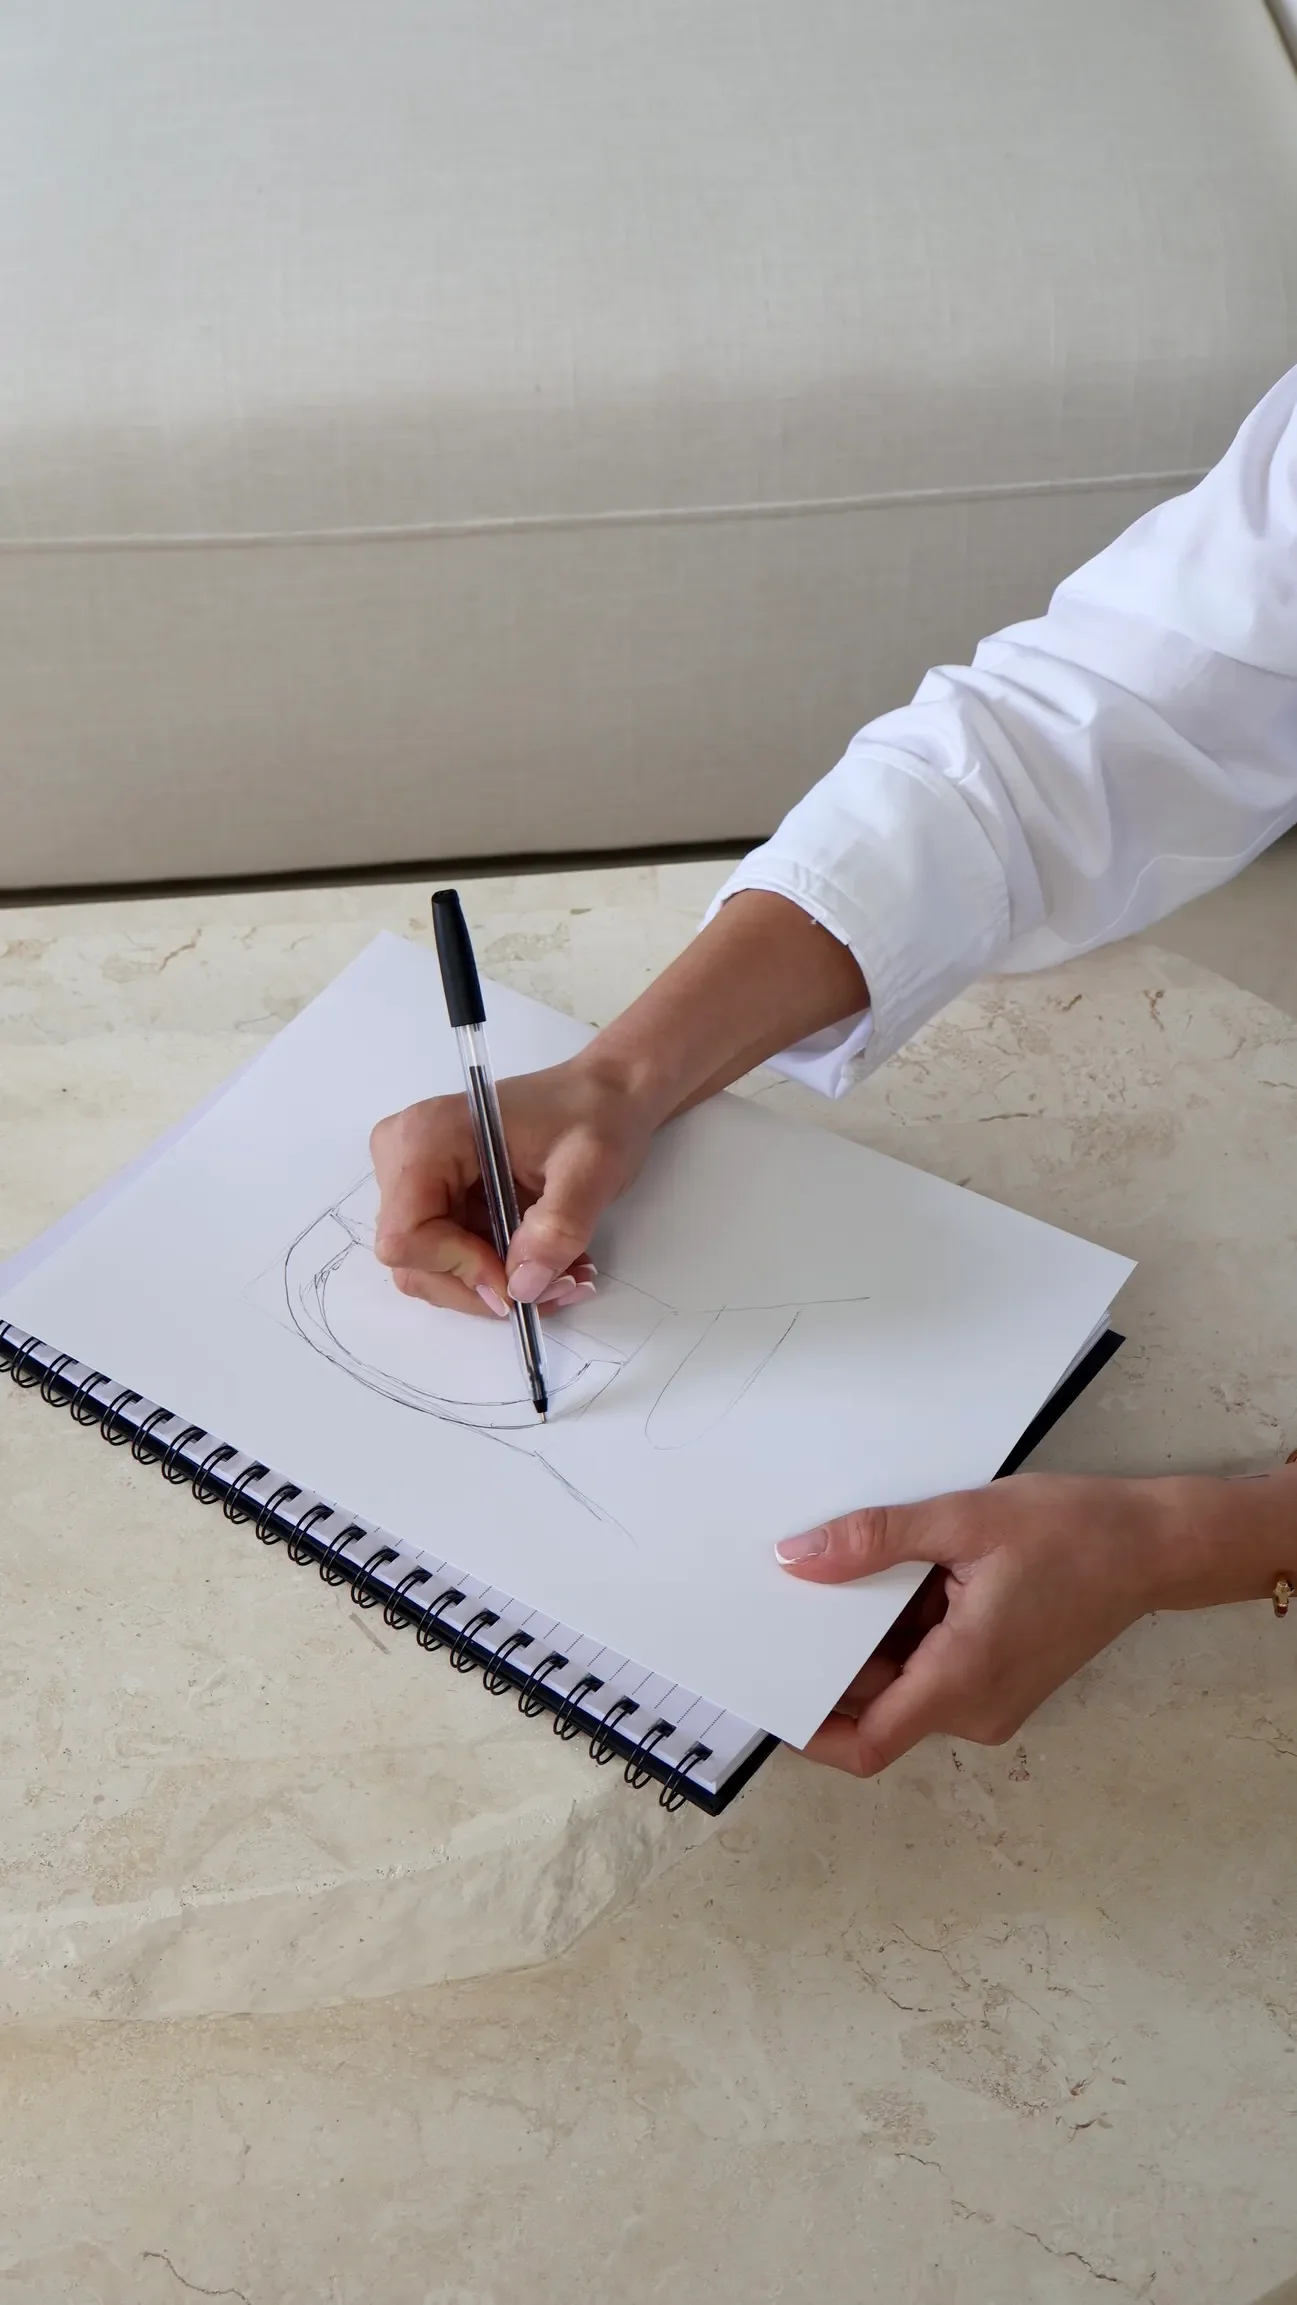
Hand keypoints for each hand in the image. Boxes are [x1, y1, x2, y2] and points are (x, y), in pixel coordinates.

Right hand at [371, 889, 867, 1323]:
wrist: (627, 1081)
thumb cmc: (607, 1104)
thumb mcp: (596, 1166)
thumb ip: (561, 1225)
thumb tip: (533, 1284)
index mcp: (424, 1134)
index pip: (403, 1236)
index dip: (459, 1274)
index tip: (521, 1286)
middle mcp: (408, 1151)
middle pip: (413, 1260)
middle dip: (485, 1283)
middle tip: (555, 1283)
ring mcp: (424, 1174)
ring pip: (436, 1267)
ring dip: (502, 1282)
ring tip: (569, 1266)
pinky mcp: (447, 1192)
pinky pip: (460, 1257)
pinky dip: (506, 1270)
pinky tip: (555, 1259)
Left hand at [775, 1472, 1220, 1774]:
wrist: (1152, 1544)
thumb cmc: (1072, 1532)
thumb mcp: (961, 1520)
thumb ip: (873, 1542)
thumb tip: (795, 1559)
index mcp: (962, 1681)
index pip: (865, 1744)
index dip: (809, 1729)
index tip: (767, 1688)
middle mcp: (976, 1708)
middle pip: (877, 1709)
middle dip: (831, 1664)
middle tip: (788, 1604)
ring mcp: (991, 1698)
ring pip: (903, 1687)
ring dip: (872, 1643)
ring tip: (849, 1576)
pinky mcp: (1000, 1680)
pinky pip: (932, 1670)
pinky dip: (906, 1635)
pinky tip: (902, 1578)